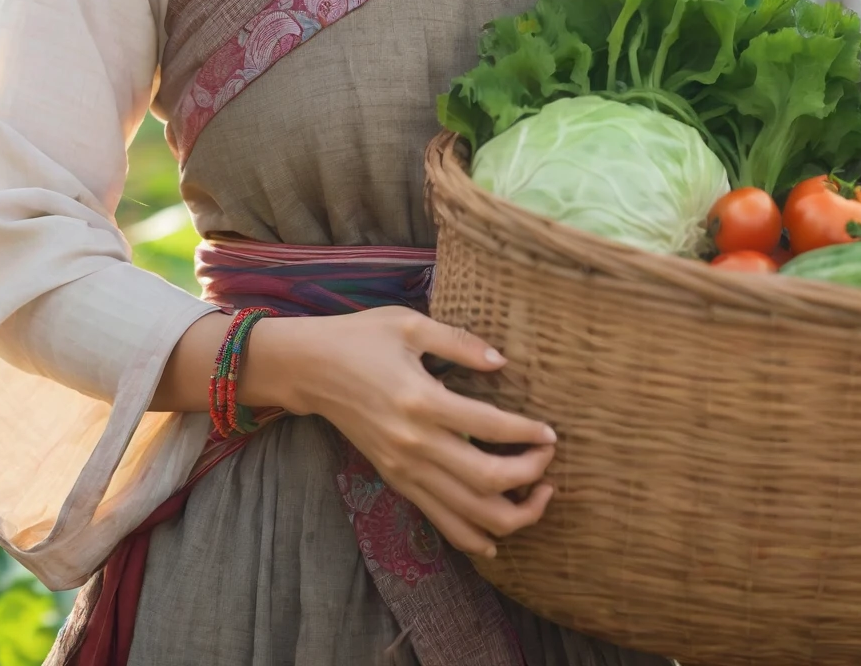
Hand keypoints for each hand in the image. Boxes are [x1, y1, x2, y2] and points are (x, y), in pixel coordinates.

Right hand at [246, 307, 556, 559]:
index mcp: (422, 400)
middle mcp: (415, 443)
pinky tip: (496, 538)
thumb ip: (459, 342)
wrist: (309, 369)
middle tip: (550, 460)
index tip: (552, 432)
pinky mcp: (396, 479)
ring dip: (511, 514)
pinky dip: (471, 536)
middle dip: (529, 476)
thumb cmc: (361, 338)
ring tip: (539, 496)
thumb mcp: (410, 324)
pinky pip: (438, 520)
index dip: (527, 433)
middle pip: (486, 480)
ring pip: (466, 513)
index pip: (489, 427)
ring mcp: (403, 467)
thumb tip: (502, 362)